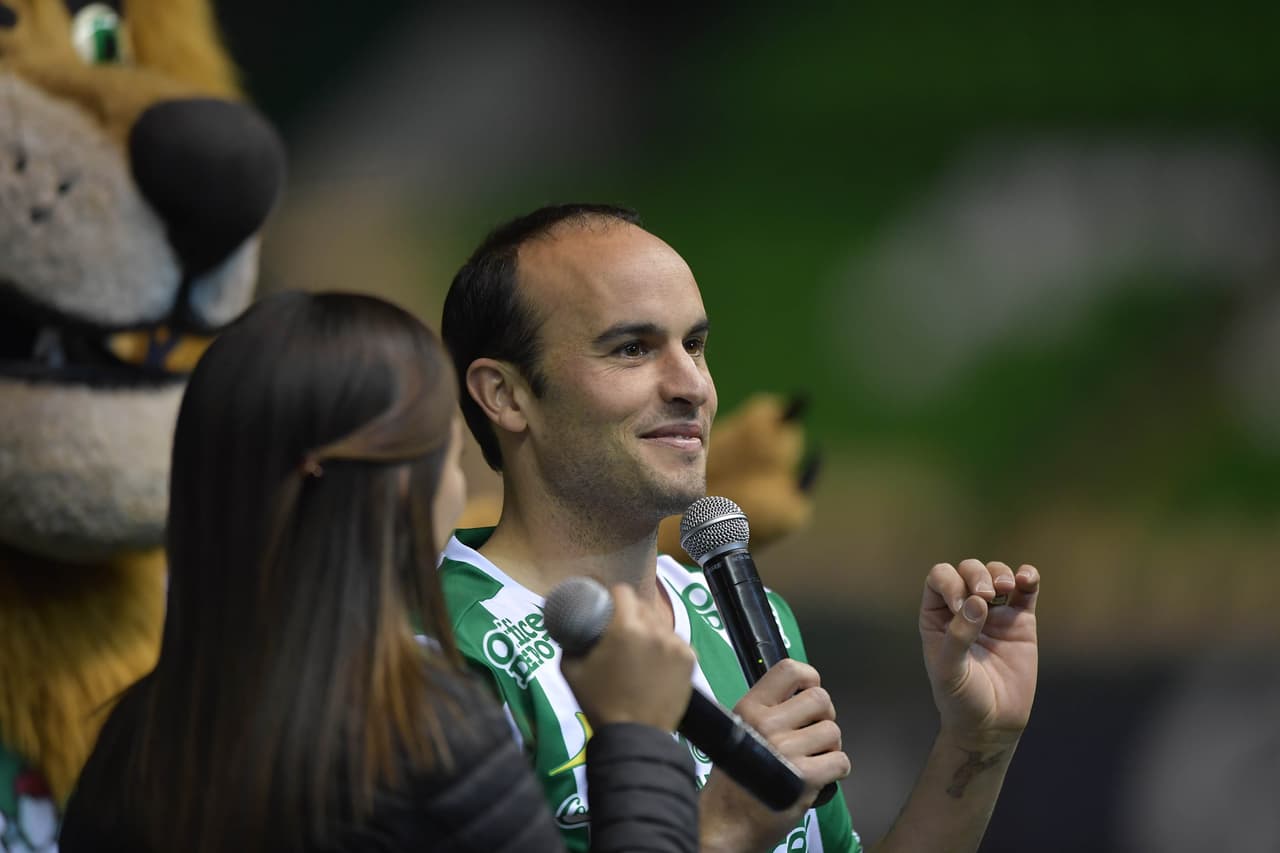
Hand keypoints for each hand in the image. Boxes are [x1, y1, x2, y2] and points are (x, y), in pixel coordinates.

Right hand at [560, 584, 694, 731]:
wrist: (633, 736)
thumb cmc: (598, 702)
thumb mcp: (570, 669)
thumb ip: (570, 641)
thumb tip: (572, 626)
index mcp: (626, 627)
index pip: (623, 591)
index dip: (613, 596)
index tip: (607, 606)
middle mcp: (655, 630)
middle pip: (644, 606)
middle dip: (631, 612)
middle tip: (621, 630)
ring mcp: (677, 645)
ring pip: (661, 624)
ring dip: (650, 629)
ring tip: (639, 650)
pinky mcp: (690, 660)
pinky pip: (676, 642)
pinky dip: (666, 647)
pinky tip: (656, 662)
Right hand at [699, 658, 850, 852]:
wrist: (727, 822)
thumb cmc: (735, 779)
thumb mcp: (739, 730)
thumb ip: (766, 709)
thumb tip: (802, 691)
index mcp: (749, 708)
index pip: (789, 670)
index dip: (809, 677)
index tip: (810, 690)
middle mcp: (766, 725)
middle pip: (821, 699)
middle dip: (823, 716)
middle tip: (812, 732)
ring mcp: (786, 751)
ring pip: (833, 732)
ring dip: (829, 746)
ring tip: (812, 758)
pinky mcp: (804, 778)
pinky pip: (841, 761)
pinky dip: (836, 770)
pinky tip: (818, 776)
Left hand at [919, 559, 1039, 750]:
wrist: (992, 723)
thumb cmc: (961, 698)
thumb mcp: (950, 670)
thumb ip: (958, 636)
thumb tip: (977, 601)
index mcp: (937, 616)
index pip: (940, 578)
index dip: (950, 582)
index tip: (961, 606)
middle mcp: (964, 608)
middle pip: (968, 571)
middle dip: (976, 575)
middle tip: (985, 595)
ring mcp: (994, 613)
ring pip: (996, 574)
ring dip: (1000, 573)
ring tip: (1004, 589)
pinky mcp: (1020, 622)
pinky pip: (1026, 591)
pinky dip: (1028, 578)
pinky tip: (1027, 578)